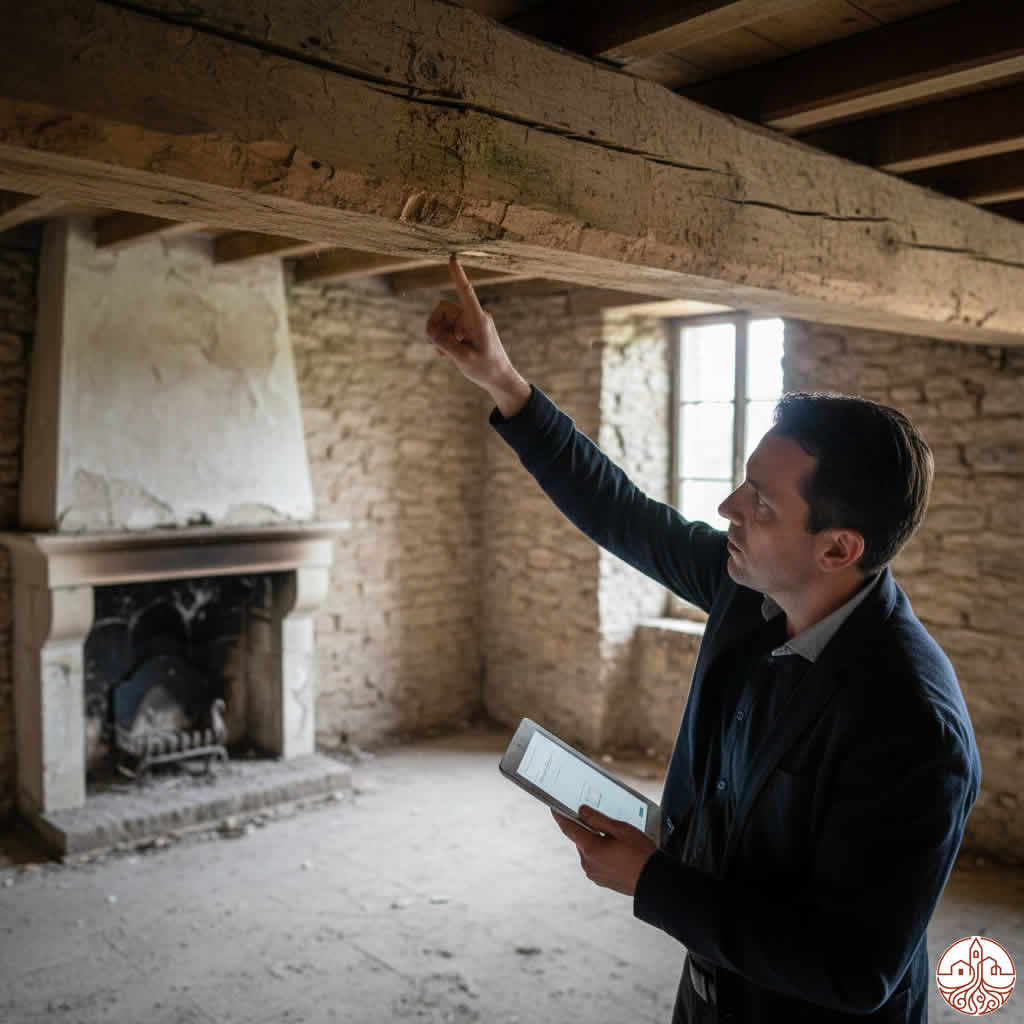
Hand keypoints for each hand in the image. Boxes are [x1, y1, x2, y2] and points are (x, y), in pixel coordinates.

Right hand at [425, 255, 529, 415]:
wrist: (499, 379)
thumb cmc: (485, 369)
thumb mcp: (463, 358)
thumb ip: (445, 343)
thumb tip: (432, 331)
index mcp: (478, 320)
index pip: (466, 292)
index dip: (458, 275)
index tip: (452, 257)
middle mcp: (474, 317)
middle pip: (443, 308)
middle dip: (435, 325)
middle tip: (435, 345)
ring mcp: (470, 323)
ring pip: (443, 319)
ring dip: (439, 335)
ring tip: (443, 353)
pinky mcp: (467, 330)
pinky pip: (448, 328)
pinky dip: (444, 339)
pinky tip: (446, 354)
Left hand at [552, 805, 656, 895]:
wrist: (654, 881)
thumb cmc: (641, 854)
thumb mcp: (621, 829)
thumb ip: (598, 819)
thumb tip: (581, 811)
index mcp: (591, 849)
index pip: (569, 828)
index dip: (560, 816)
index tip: (554, 807)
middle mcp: (588, 863)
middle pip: (581, 839)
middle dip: (588, 829)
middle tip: (605, 822)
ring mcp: (594, 874)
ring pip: (589, 850)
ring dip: (597, 842)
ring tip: (618, 841)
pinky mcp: (601, 880)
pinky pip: (595, 861)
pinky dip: (601, 853)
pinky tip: (618, 852)